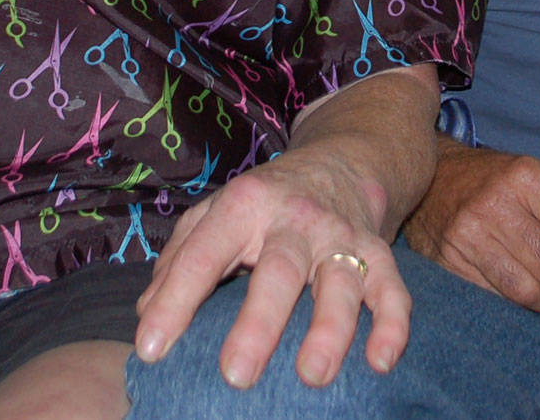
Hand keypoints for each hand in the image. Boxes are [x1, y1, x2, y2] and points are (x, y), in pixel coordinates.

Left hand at [133, 151, 404, 388]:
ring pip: (340, 282)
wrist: (341, 162)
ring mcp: (341, 237)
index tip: (151, 349)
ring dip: (330, 329)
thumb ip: (179, 259)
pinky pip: (393, 289)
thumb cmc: (264, 202)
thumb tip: (147, 316)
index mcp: (244, 205)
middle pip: (278, 270)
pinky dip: (392, 325)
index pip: (203, 255)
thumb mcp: (215, 213)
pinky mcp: (378, 253)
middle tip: (236, 375)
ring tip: (311, 375)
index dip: (174, 301)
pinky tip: (380, 362)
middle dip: (258, 324)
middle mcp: (295, 219)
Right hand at [404, 139, 539, 313]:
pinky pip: (499, 298)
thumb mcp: (539, 180)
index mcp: (527, 177)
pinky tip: (532, 294)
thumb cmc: (500, 181)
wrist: (436, 177)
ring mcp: (470, 234)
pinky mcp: (450, 260)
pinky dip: (523, 303)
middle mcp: (497, 203)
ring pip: (528, 291)